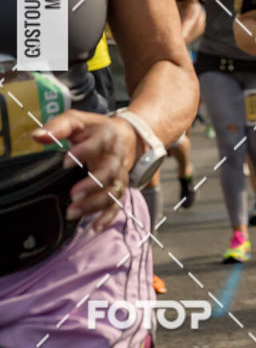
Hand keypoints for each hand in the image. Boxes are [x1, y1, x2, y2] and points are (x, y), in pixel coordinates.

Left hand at [31, 111, 137, 232]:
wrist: (126, 136)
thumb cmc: (94, 129)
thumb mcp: (78, 120)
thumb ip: (58, 126)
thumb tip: (37, 136)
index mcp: (106, 136)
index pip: (98, 143)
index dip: (83, 152)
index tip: (64, 162)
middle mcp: (116, 155)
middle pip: (109, 171)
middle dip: (92, 184)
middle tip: (73, 195)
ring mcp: (120, 173)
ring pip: (113, 191)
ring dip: (95, 204)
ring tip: (72, 213)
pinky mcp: (120, 187)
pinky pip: (117, 204)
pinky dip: (108, 216)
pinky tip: (94, 227)